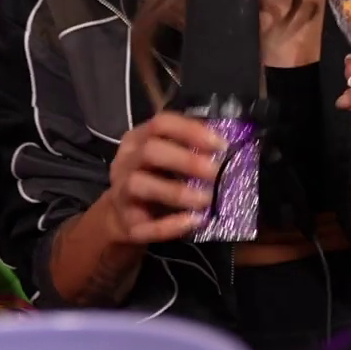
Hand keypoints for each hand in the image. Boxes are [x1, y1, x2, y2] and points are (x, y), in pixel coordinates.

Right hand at [103, 112, 226, 244]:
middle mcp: (125, 162)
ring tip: (207, 199)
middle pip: (150, 151)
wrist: (124, 218)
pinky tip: (196, 221)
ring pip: (140, 185)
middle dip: (187, 160)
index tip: (221, 145)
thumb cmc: (155, 178)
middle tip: (216, 172)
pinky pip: (145, 225)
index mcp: (138, 140)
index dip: (192, 131)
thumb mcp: (167, 157)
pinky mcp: (126, 225)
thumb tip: (229, 148)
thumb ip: (191, 148)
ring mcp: (121, 193)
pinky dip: (171, 224)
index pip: (161, 124)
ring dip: (178, 192)